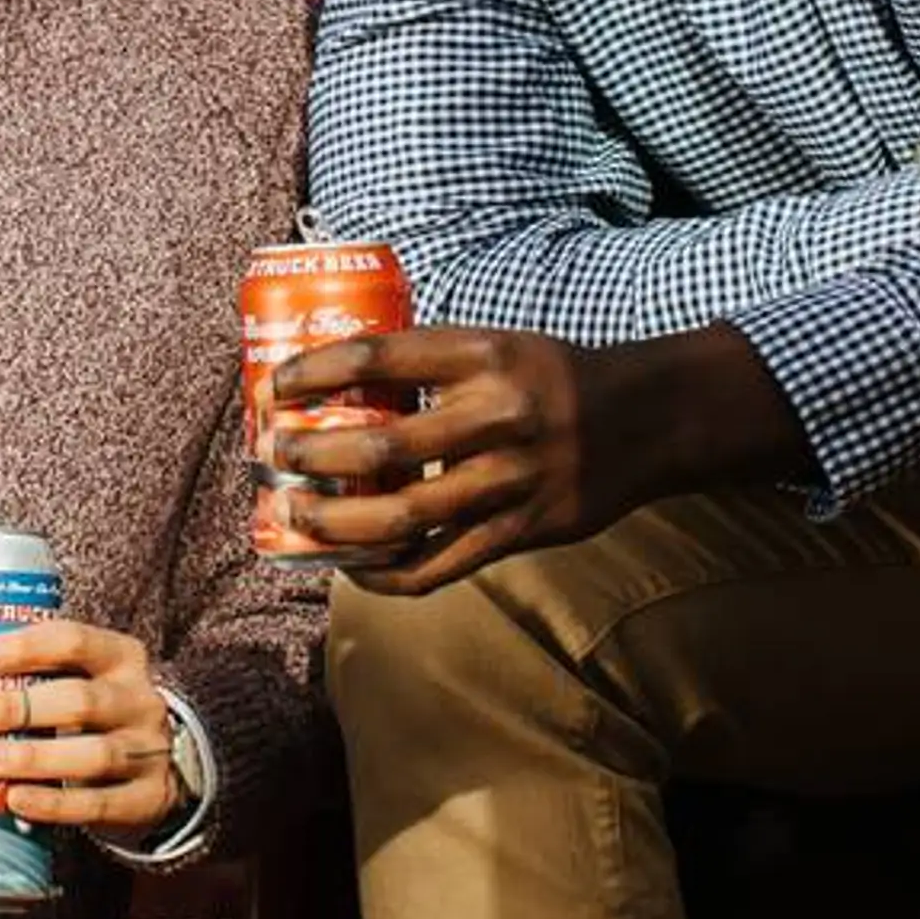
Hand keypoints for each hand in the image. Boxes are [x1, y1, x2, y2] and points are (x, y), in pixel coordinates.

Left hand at [0, 621, 180, 831]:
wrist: (164, 767)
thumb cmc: (99, 717)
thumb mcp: (80, 682)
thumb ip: (27, 679)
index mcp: (121, 658)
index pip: (73, 640)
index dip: (23, 647)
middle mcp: (139, 700)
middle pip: (79, 700)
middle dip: (16, 708)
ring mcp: (148, 751)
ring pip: (92, 754)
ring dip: (30, 758)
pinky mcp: (147, 798)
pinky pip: (98, 803)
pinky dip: (53, 804)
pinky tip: (16, 800)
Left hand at [268, 321, 800, 594]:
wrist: (647, 419)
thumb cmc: (553, 377)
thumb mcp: (498, 345)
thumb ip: (432, 365)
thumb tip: (339, 381)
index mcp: (483, 354)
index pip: (379, 357)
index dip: (315, 373)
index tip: (274, 388)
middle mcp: (496, 415)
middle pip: (381, 445)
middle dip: (311, 456)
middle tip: (271, 457)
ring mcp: (511, 479)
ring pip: (404, 516)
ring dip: (336, 522)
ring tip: (294, 516)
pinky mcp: (525, 529)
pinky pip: (441, 564)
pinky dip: (388, 573)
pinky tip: (352, 568)